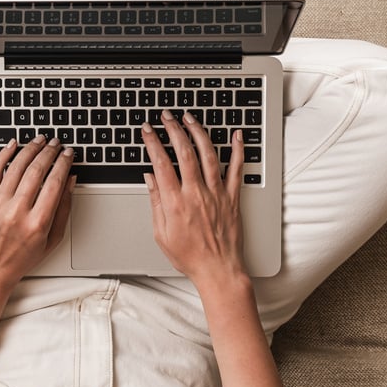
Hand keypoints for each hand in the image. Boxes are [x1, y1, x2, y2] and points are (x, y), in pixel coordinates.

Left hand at [0, 134, 74, 290]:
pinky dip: (4, 155)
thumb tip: (70, 181)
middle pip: (36, 171)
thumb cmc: (23, 257)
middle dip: (49, 152)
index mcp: (37, 223)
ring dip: (30, 149)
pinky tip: (13, 145)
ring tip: (40, 140)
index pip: (54, 182)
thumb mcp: (53, 239)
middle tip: (57, 143)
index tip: (68, 154)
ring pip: (17, 167)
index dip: (63, 163)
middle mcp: (17, 212)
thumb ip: (64, 209)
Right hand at [141, 109, 247, 286]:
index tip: (147, 130)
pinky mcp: (232, 198)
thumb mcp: (161, 234)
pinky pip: (237, 169)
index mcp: (175, 203)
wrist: (218, 270)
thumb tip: (150, 178)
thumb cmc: (190, 257)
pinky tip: (237, 135)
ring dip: (198, 132)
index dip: (152, 142)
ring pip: (208, 154)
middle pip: (184, 152)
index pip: (161, 163)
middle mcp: (196, 194)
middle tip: (167, 116)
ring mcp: (217, 194)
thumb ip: (155, 203)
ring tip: (190, 118)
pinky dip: (238, 150)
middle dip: (173, 129)